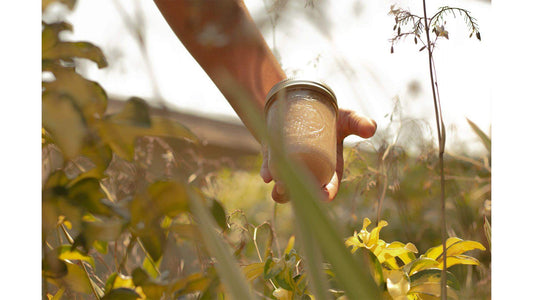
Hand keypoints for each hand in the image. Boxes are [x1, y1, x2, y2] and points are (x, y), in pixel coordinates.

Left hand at [260, 109, 376, 202]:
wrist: (301, 104)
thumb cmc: (329, 117)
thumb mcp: (346, 119)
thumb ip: (359, 123)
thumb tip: (371, 128)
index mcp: (328, 171)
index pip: (328, 188)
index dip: (326, 194)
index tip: (324, 196)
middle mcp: (308, 174)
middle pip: (304, 192)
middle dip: (299, 194)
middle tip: (298, 190)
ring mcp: (289, 169)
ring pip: (284, 189)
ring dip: (280, 192)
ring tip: (279, 186)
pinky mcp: (273, 159)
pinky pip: (269, 171)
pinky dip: (267, 173)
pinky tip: (266, 175)